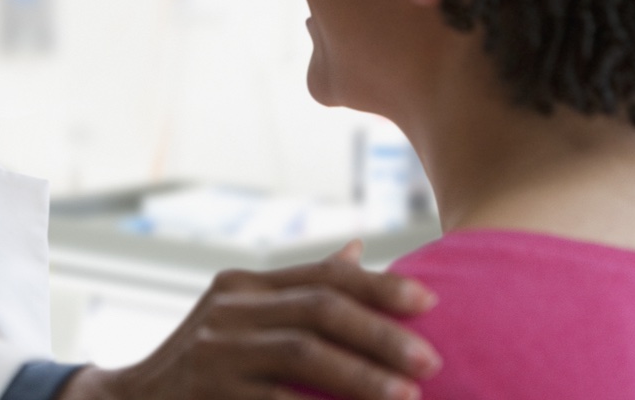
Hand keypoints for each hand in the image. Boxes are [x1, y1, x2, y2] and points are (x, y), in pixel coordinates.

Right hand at [56, 241, 440, 399]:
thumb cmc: (204, 364)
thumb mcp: (242, 317)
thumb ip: (298, 289)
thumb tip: (359, 249)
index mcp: (243, 286)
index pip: (321, 276)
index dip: (378, 286)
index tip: (429, 303)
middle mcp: (228, 310)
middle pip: (319, 309)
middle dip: (381, 333)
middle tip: (431, 361)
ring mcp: (216, 352)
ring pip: (303, 354)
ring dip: (362, 377)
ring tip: (408, 397)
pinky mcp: (211, 395)